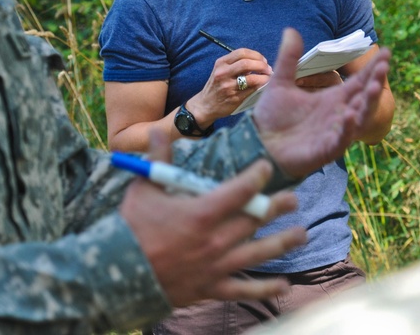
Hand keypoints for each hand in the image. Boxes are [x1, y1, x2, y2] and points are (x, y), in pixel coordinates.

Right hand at [119, 130, 302, 307]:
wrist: (117, 273)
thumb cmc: (131, 227)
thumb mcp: (145, 188)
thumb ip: (158, 158)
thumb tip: (156, 129)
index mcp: (202, 212)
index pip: (240, 190)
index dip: (257, 177)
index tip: (266, 168)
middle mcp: (215, 239)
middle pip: (255, 219)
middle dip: (277, 207)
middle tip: (294, 199)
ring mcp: (216, 266)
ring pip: (258, 253)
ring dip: (282, 242)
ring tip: (302, 233)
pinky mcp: (211, 288)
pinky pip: (244, 289)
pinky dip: (265, 288)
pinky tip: (284, 285)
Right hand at [187, 48, 271, 126]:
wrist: (206, 104)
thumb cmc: (217, 85)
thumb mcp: (221, 70)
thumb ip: (235, 64)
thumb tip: (259, 62)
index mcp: (221, 63)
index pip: (242, 53)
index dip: (256, 55)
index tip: (263, 60)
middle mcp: (223, 73)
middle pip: (247, 63)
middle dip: (261, 65)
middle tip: (268, 68)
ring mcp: (228, 86)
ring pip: (251, 78)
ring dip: (264, 77)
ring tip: (268, 77)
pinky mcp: (234, 98)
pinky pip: (252, 90)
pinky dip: (260, 86)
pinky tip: (263, 85)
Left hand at [253, 28, 390, 177]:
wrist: (260, 144)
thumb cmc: (274, 116)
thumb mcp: (281, 83)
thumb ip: (288, 59)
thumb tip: (290, 29)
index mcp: (332, 99)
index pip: (358, 81)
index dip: (372, 68)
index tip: (385, 51)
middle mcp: (338, 114)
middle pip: (363, 97)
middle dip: (374, 82)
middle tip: (383, 66)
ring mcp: (333, 133)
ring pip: (357, 119)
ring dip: (366, 104)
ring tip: (373, 87)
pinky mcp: (324, 150)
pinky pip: (339, 141)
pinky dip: (346, 130)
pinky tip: (349, 115)